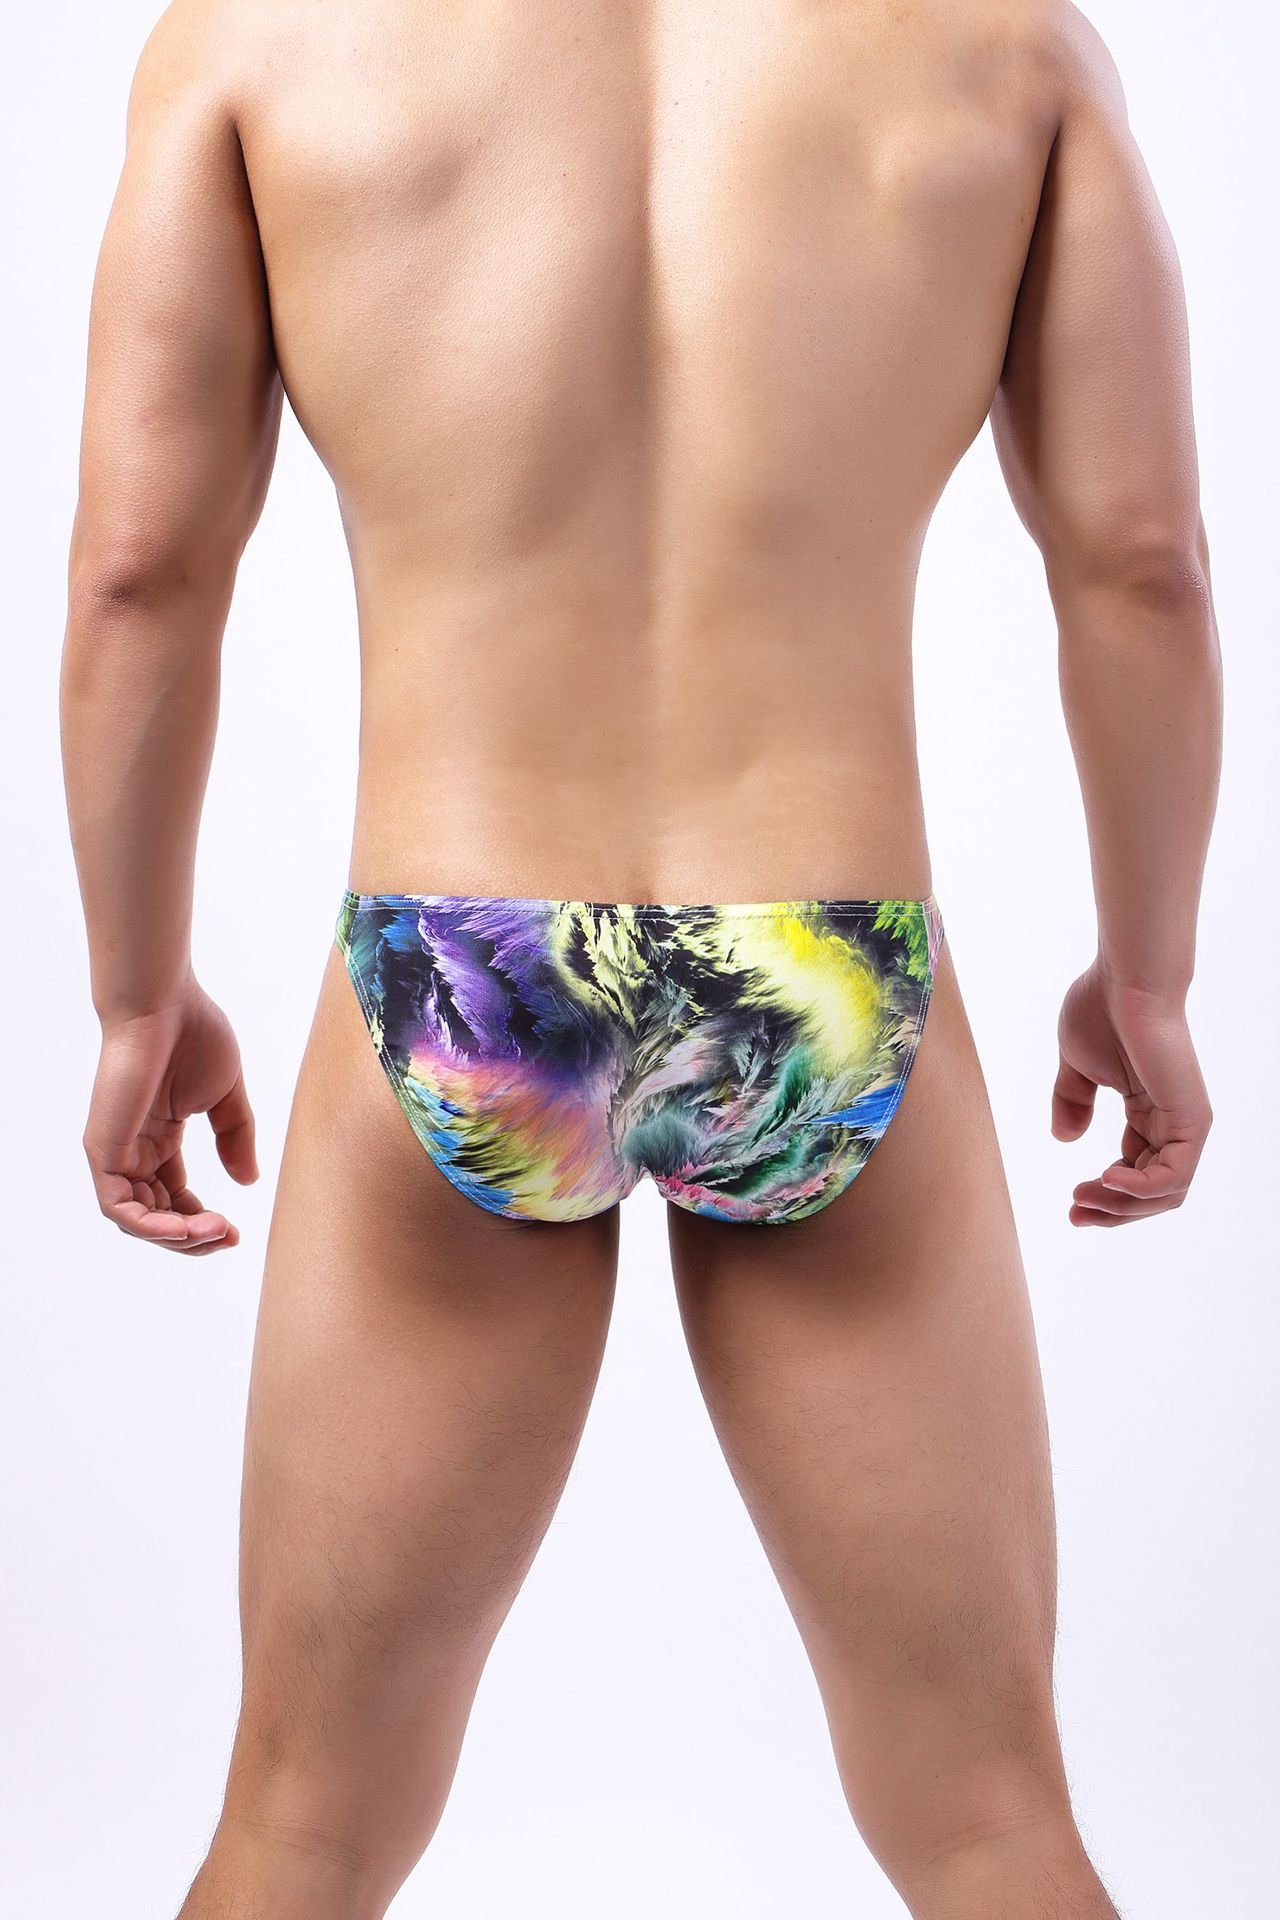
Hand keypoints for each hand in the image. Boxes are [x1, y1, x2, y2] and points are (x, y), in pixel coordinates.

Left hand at [84, 984, 257, 1254]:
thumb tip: (247, 1182)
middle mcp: (134, 1150)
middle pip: (156, 1216)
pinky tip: (185, 1228)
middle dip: (193, 1237)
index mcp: (159, 1138)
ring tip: (214, 1234)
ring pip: (136, 1220)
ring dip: (176, 1237)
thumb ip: (235, 1138)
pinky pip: (119, 1207)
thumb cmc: (194, 1035)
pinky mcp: (103, 1149)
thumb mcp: (226, 1097)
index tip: (235, 1230)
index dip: (202, 1221)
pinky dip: (150, 1226)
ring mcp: (116, 1152)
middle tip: (228, 1238)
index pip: (174, 1197)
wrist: (164, 1004)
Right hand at [1053, 963, 1210, 1226]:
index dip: (1104, 1195)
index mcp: (1147, 1112)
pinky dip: (1140, 1188)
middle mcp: (1171, 1123)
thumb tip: (1064, 1139)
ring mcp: (1185, 1123)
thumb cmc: (1101, 1009)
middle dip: (1112, 1212)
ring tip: (1084, 1197)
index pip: (1134, 1171)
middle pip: (1151, 1193)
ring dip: (1121, 1205)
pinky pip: (1173, 1175)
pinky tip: (1106, 1179)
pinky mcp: (1191, 1120)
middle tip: (1076, 1215)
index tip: (1071, 1203)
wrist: (1126, 981)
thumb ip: (1072, 1102)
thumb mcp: (1076, 1067)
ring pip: (1165, 1193)